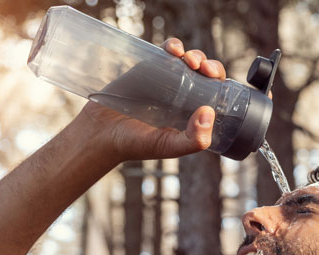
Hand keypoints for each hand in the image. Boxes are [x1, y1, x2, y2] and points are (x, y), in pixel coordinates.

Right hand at [80, 38, 227, 161]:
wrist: (99, 133)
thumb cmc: (135, 144)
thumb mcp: (169, 146)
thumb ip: (193, 139)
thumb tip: (209, 112)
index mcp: (193, 113)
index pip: (216, 94)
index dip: (219, 83)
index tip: (214, 79)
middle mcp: (183, 95)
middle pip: (205, 74)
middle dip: (209, 65)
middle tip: (203, 68)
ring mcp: (166, 80)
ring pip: (188, 60)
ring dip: (195, 54)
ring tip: (188, 60)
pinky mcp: (148, 68)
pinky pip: (165, 52)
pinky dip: (173, 46)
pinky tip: (174, 50)